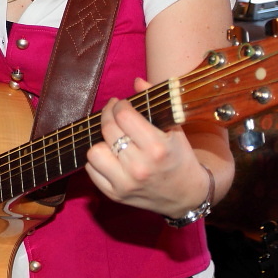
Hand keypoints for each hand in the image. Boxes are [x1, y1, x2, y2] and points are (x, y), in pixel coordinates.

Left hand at [84, 94, 211, 218]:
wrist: (185, 196)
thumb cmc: (180, 158)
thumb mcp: (175, 128)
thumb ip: (155, 101)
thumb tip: (136, 81)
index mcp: (157, 148)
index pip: (124, 116)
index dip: (119, 105)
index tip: (122, 104)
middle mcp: (140, 167)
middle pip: (108, 130)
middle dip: (108, 115)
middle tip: (114, 113)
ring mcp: (126, 183)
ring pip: (94, 152)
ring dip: (101, 141)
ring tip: (112, 139)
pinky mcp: (116, 195)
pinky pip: (91, 170)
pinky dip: (98, 160)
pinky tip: (110, 155)